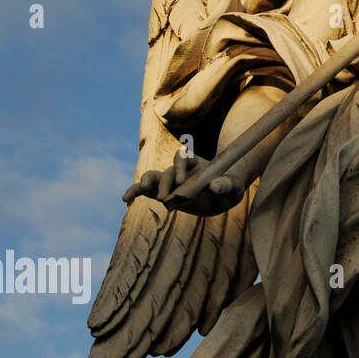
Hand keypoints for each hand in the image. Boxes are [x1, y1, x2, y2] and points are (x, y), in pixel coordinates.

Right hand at [122, 151, 245, 216]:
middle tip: (167, 199)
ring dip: (145, 183)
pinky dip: (135, 192)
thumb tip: (214, 185)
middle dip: (165, 184)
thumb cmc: (229, 188)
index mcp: (195, 162)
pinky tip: (125, 199)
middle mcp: (180, 169)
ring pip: (153, 177)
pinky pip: (144, 189)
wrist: (220, 196)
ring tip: (142, 191)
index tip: (181, 181)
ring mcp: (169, 180)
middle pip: (168, 172)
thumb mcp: (233, 187)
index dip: (180, 166)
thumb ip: (226, 185)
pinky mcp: (162, 191)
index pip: (183, 157)